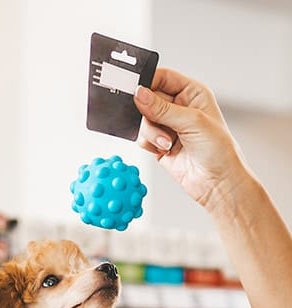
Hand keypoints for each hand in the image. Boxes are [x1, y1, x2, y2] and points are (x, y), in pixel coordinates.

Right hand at [133, 68, 251, 210]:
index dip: (148, 82)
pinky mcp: (159, 145)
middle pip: (148, 100)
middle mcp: (179, 107)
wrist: (217, 182)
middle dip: (149, 114)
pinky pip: (142, 138)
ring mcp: (168, 127)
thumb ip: (162, 108)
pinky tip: (163, 150)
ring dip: (151, 132)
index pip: (163, 77)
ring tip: (167, 143)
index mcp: (192, 93)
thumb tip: (139, 94)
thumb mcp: (192, 122)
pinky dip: (148, 144)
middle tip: (157, 123)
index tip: (136, 91)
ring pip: (143, 120)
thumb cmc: (218, 150)